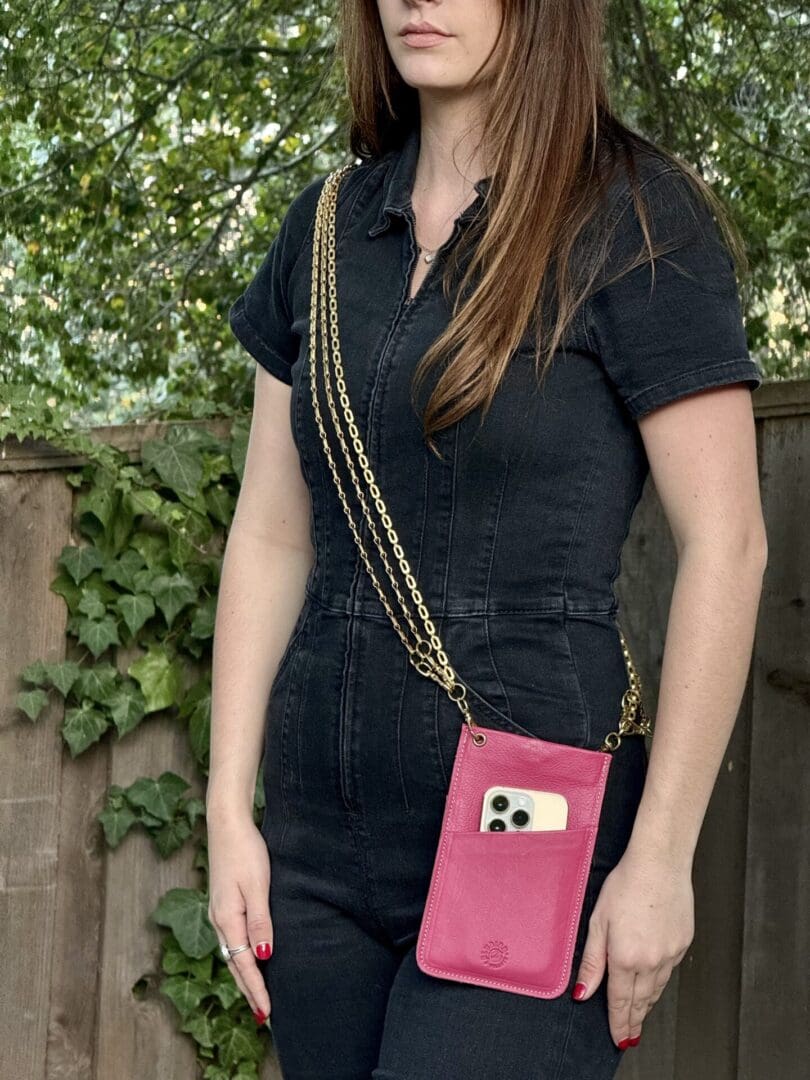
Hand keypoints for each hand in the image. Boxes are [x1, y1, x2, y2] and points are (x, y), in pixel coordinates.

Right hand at [207, 808, 273, 1025]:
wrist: (227, 824)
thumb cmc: (246, 851)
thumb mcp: (258, 886)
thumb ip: (260, 921)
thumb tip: (264, 955)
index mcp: (228, 919)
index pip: (244, 964)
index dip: (256, 989)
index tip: (266, 1012)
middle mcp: (219, 920)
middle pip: (234, 964)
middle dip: (248, 989)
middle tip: (263, 1014)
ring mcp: (218, 912)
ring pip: (231, 953)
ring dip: (244, 975)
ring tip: (257, 994)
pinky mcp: (223, 903)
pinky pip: (231, 939)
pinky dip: (240, 956)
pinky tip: (250, 957)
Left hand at [571, 846, 694, 1048]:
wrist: (660, 864)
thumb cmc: (626, 884)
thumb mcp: (598, 921)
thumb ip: (592, 961)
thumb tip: (583, 991)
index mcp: (626, 957)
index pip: (621, 1002)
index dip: (619, 1023)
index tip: (618, 1038)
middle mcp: (651, 961)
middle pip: (641, 1001)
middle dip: (634, 1021)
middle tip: (630, 1037)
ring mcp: (670, 953)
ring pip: (657, 989)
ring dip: (647, 1005)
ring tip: (640, 1016)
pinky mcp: (683, 943)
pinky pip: (670, 972)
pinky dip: (660, 983)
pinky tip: (655, 984)